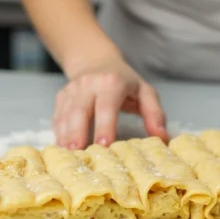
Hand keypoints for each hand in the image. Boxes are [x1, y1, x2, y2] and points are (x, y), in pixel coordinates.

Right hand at [53, 55, 167, 148]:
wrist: (96, 62)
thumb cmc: (124, 82)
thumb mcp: (145, 92)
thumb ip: (154, 114)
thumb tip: (162, 138)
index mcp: (112, 83)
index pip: (107, 105)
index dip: (105, 124)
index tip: (104, 144)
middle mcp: (88, 84)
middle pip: (80, 109)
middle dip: (77, 132)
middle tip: (77, 154)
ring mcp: (72, 90)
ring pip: (65, 114)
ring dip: (65, 136)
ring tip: (67, 156)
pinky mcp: (61, 98)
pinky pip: (58, 117)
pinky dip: (59, 133)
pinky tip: (61, 149)